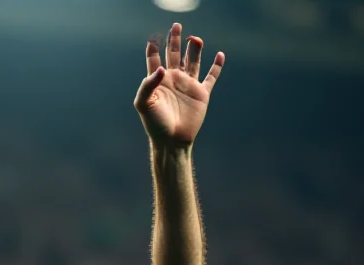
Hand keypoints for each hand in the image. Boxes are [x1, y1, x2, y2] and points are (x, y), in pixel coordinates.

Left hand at [134, 23, 224, 146]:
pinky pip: (211, 77)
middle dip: (175, 40)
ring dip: (194, 49)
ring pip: (193, 61)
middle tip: (176, 25)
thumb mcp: (144, 103)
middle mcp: (173, 80)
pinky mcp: (201, 94)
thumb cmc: (155, 124)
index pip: (154, 59)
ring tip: (195, 38)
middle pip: (174, 54)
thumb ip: (148, 84)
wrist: (171, 140)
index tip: (153, 38)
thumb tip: (162, 68)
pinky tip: (219, 54)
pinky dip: (216, 66)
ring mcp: (188, 86)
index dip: (153, 48)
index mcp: (158, 81)